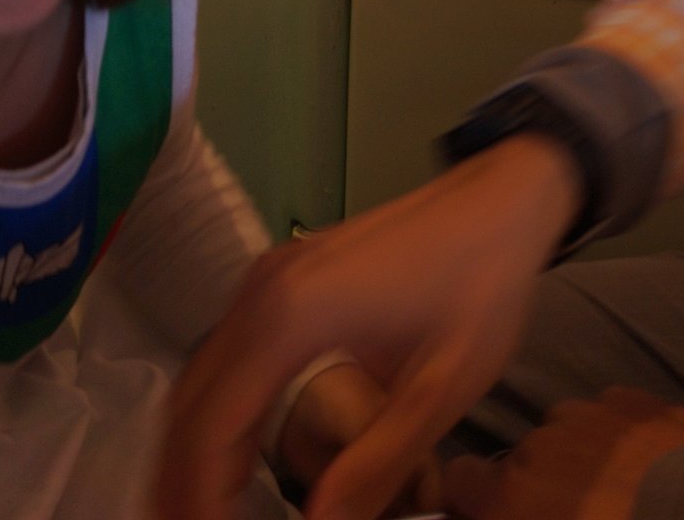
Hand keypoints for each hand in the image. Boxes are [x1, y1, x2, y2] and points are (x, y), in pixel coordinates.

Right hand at [156, 133, 583, 519]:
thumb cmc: (482, 281)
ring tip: (203, 507)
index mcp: (292, 317)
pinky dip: (214, 411)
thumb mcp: (443, 385)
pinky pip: (224, 355)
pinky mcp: (281, 279)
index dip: (198, 492)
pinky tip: (232, 450)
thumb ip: (378, 461)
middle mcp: (262, 293)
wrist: (502, 195)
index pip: (213, 425)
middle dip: (181, 478)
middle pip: (189, 404)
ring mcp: (267, 279)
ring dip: (192, 447)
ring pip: (199, 378)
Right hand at [440, 390, 683, 519]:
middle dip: (542, 480)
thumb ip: (523, 514)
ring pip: (568, 430)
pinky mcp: (636, 399)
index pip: (460, 479)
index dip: (474, 496)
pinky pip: (611, 414)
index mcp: (512, 492)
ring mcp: (589, 414)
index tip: (490, 511)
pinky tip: (648, 460)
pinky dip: (620, 434)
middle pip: (523, 458)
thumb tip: (530, 507)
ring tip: (618, 484)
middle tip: (576, 511)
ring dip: (581, 452)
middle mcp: (541, 444)